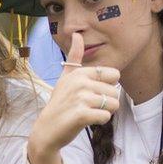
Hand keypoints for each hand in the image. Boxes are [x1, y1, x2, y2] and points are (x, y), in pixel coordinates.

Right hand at [28, 32, 120, 163]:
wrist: (47, 130)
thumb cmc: (60, 103)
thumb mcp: (66, 77)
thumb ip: (74, 56)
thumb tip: (77, 34)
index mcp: (80, 72)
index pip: (114, 75)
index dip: (107, 87)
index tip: (92, 93)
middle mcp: (80, 83)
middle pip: (115, 92)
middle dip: (105, 103)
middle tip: (87, 106)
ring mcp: (80, 98)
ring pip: (113, 104)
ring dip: (104, 112)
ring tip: (87, 113)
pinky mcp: (81, 115)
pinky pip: (106, 116)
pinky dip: (99, 121)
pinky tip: (85, 121)